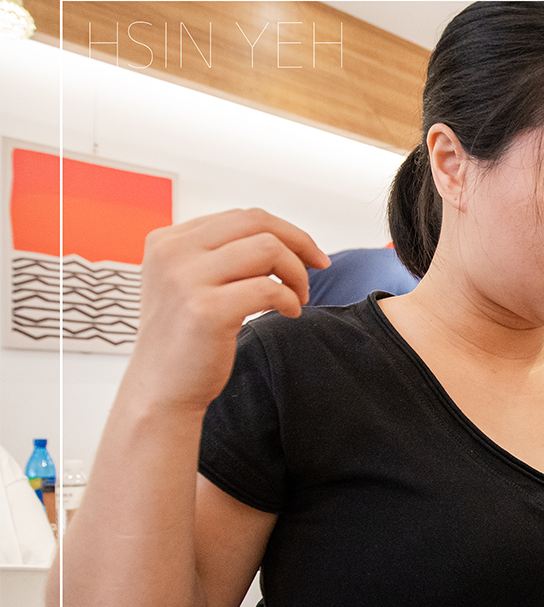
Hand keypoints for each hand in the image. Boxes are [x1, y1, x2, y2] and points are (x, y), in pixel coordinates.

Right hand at [127, 209, 327, 411]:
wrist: (161, 389)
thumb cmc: (185, 339)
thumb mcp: (189, 284)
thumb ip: (219, 256)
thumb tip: (279, 238)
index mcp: (167, 241)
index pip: (241, 217)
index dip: (285, 232)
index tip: (309, 253)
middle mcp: (172, 253)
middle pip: (257, 223)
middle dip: (299, 243)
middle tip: (319, 267)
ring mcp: (186, 280)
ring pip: (268, 249)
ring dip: (296, 272)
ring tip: (298, 297)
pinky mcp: (206, 310)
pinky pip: (269, 288)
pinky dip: (289, 299)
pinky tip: (289, 313)